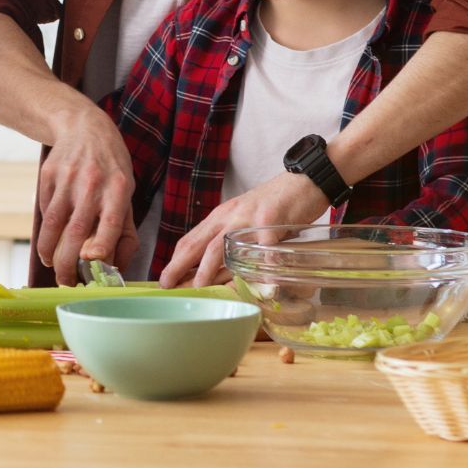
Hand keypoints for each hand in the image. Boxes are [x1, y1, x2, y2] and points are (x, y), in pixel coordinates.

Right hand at [33, 108, 137, 285]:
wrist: (84, 127)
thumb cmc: (111, 168)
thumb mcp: (127, 193)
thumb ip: (125, 231)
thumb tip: (116, 267)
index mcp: (119, 189)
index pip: (110, 222)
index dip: (101, 245)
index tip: (92, 263)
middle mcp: (92, 183)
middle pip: (75, 230)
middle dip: (67, 262)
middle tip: (66, 281)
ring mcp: (67, 178)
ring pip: (52, 223)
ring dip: (49, 251)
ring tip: (52, 265)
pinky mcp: (48, 175)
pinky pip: (43, 209)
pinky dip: (44, 230)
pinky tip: (49, 240)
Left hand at [156, 172, 327, 287]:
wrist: (304, 180)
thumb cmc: (275, 205)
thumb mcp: (245, 220)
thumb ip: (232, 241)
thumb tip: (218, 273)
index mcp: (221, 217)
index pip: (191, 240)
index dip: (175, 260)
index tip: (164, 279)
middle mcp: (230, 217)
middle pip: (199, 244)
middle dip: (180, 266)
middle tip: (168, 285)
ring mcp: (249, 218)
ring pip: (222, 245)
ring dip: (209, 269)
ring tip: (200, 288)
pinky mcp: (271, 218)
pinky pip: (264, 246)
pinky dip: (261, 266)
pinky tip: (260, 283)